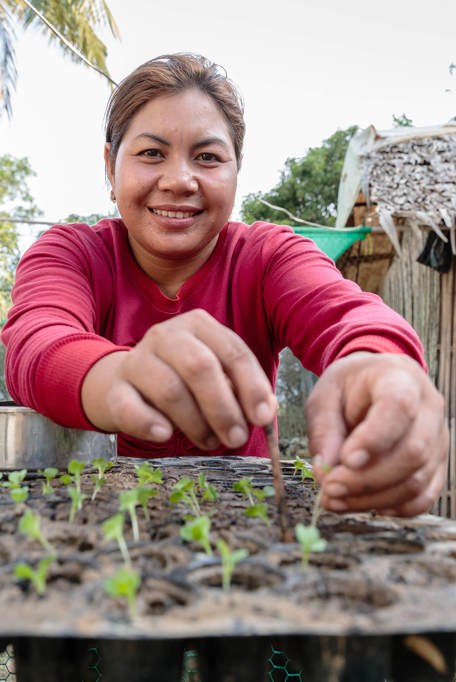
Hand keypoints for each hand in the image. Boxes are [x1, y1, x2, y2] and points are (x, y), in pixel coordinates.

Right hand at [81, 309, 275, 449]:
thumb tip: (266, 411)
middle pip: (200, 367)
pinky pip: (130, 407)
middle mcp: (167, 335)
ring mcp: (137, 359)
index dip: (252, 386)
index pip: (233, 351)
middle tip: (236, 438)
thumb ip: (242, 388)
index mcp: (199, 325)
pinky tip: (165, 435)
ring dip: (195, 423)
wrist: (124, 382)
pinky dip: (149, 423)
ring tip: (209, 442)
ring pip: (170, 390)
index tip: (263, 418)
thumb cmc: (182, 379)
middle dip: (223, 407)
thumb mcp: (216, 374)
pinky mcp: (115, 387)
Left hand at [304, 352, 448, 516]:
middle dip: (367, 479)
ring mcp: (438, 438)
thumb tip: (326, 470)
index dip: (374, 438)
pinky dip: (393, 507)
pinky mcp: (437, 464)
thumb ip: (323, 429)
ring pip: (416, 480)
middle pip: (412, 451)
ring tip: (334, 498)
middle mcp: (429, 408)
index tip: (346, 458)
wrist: (373, 383)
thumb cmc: (350, 387)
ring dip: (372, 498)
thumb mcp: (325, 396)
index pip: (399, 407)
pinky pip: (424, 496)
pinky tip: (364, 503)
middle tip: (330, 487)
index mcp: (399, 378)